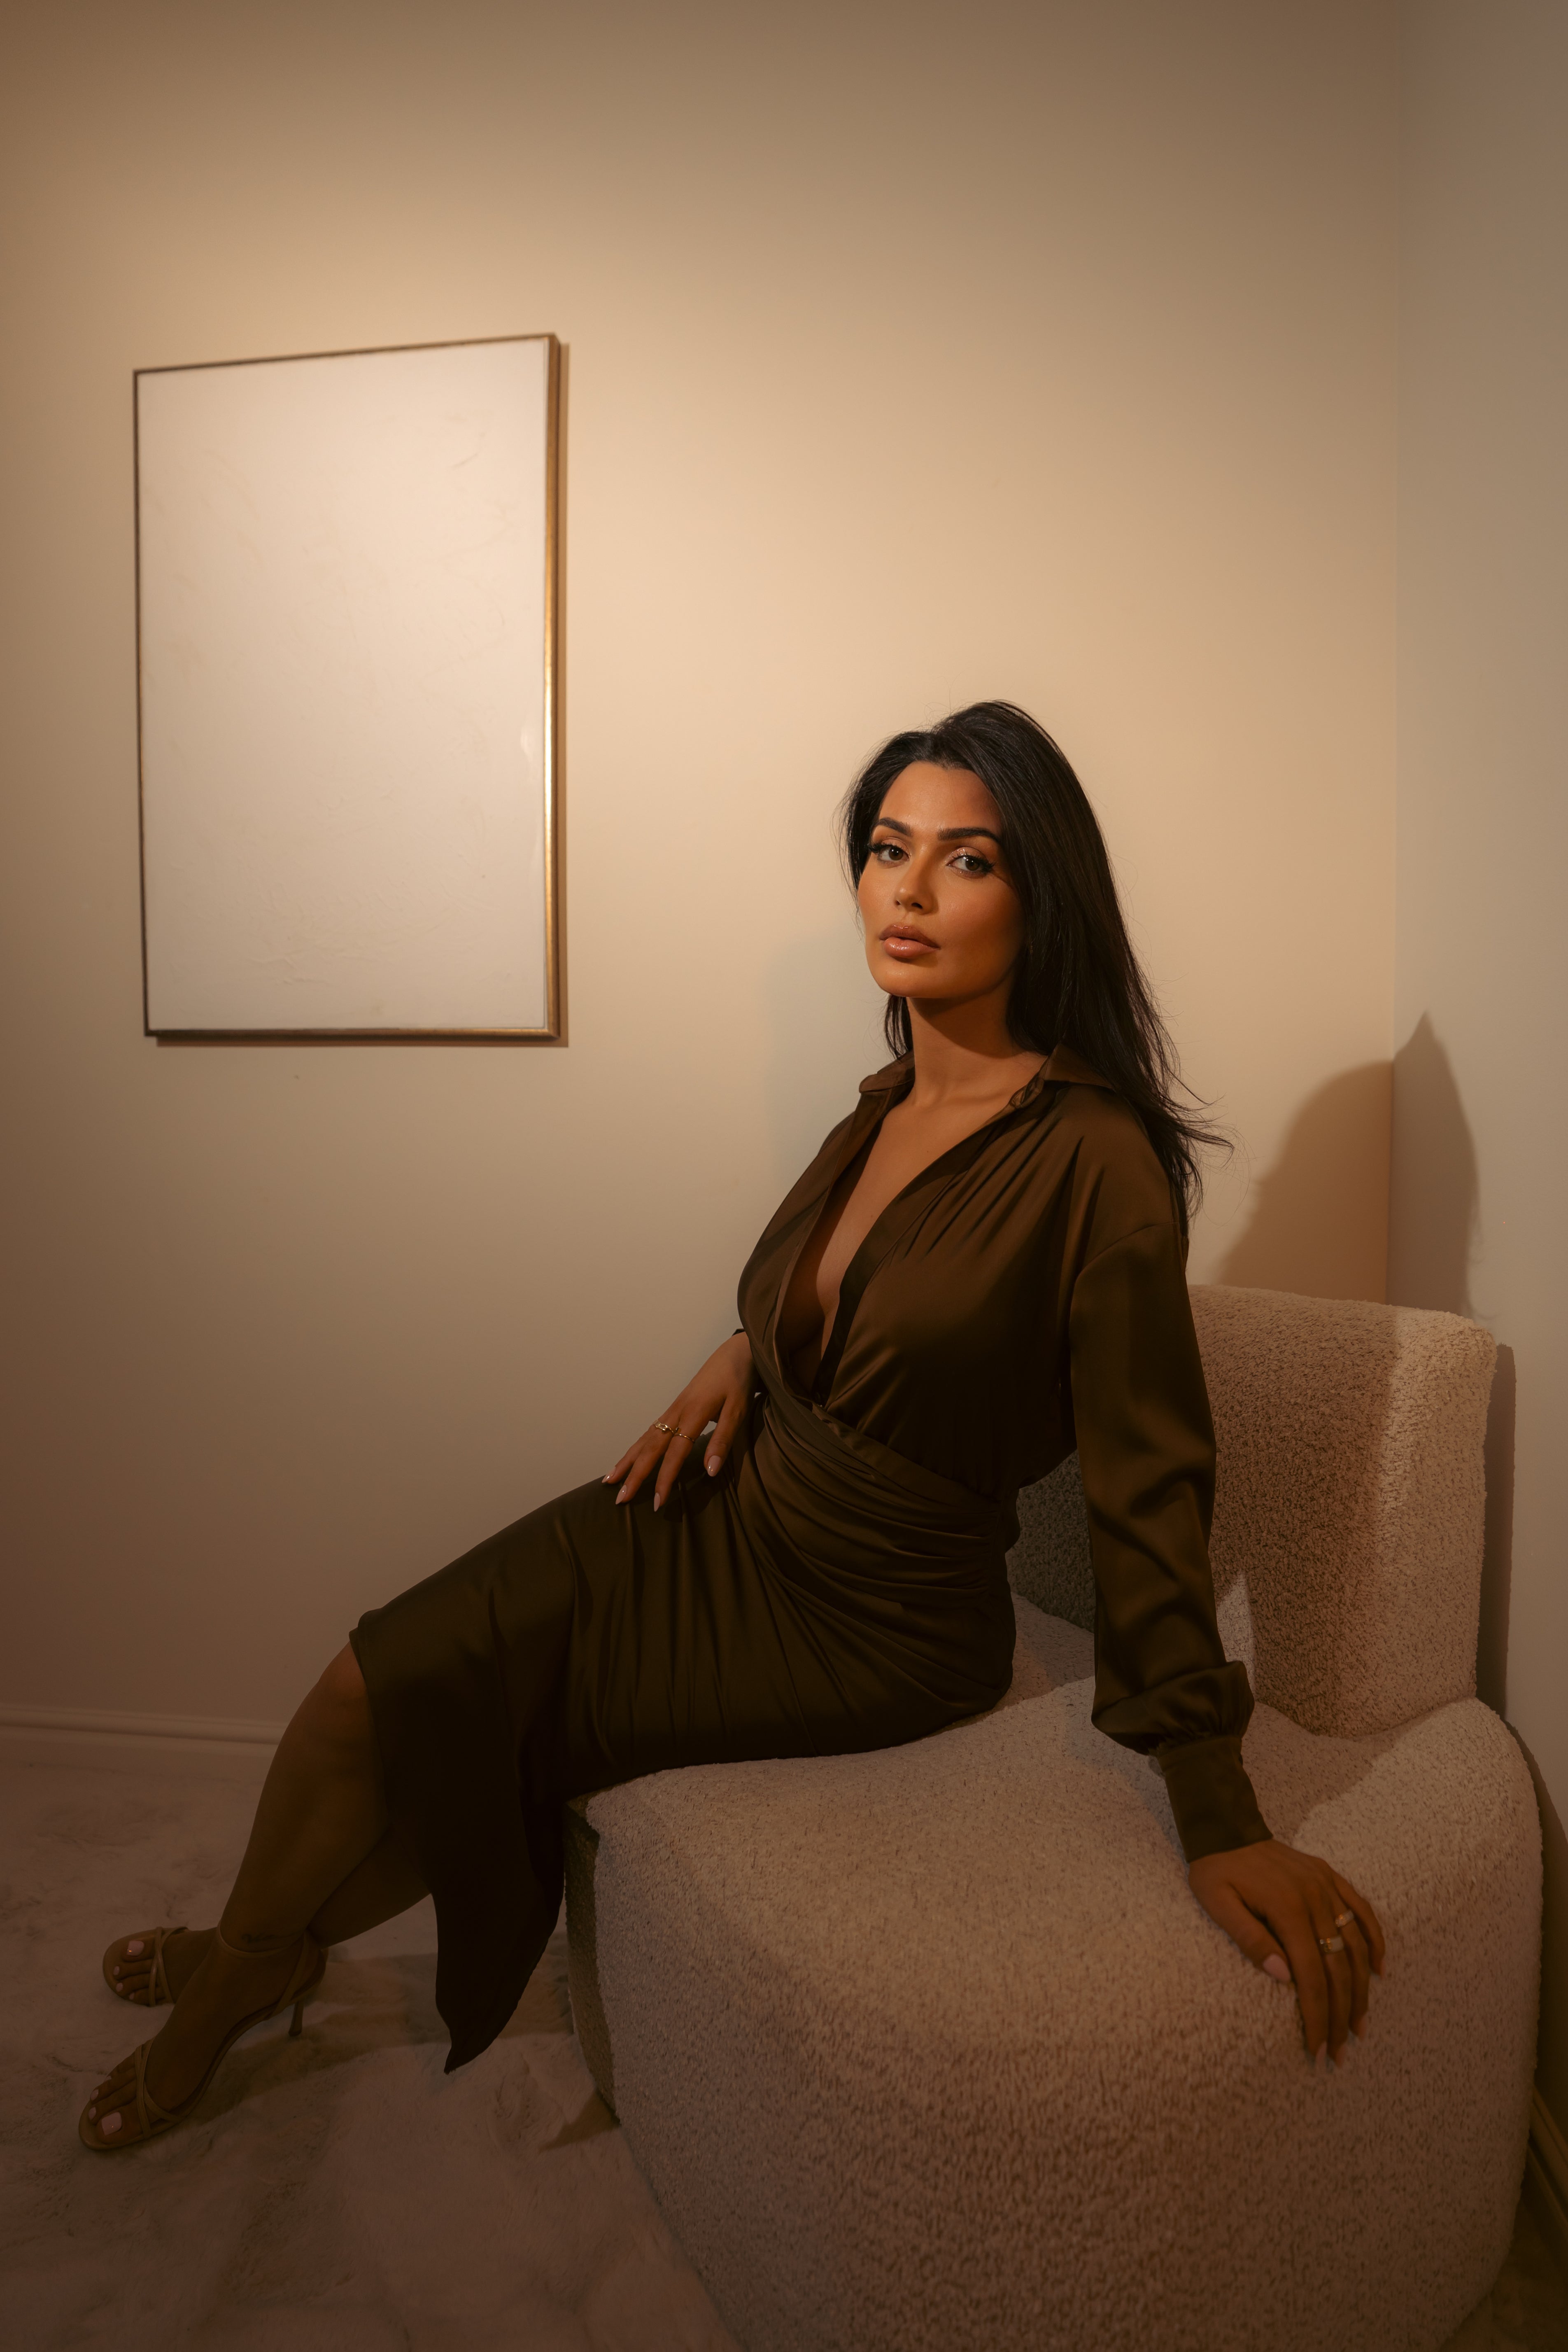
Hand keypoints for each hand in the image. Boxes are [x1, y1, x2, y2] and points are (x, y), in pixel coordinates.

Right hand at [603, 1334, 754, 1511]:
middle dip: (635, 1474)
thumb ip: (722, 1440)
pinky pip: (649, 1431)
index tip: (658, 1502)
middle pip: (651, 1447)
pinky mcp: (672, 1409)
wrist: (734, 1353)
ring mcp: (672, 1410)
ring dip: (627, 1461)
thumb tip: (710, 1471)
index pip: (675, 1453)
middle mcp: (676, 1412)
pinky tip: (628, 1459)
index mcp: (693, 1413)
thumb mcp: (737, 1410)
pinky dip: (636, 1447)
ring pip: (644, 1438)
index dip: (665, 1478)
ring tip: (610, 1481)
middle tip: (620, 1500)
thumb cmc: (738, 1382)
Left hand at [1188, 1836, 1385, 2064]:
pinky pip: (1362, 1910)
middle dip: (1341, 2015)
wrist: (1226, 1827)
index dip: (1316, 2015)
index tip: (1319, 2048)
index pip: (1310, 1976)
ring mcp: (1326, 1886)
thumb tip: (1281, 1976)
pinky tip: (1380, 1971)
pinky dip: (1375, 1941)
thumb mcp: (1218, 1904)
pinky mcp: (1330, 1877)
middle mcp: (1314, 1898)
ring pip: (1356, 1946)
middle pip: (1338, 1968)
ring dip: (1362, 1989)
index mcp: (1287, 1908)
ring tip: (1360, 2025)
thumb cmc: (1217, 1871)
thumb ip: (1250, 1938)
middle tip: (1341, 2052)